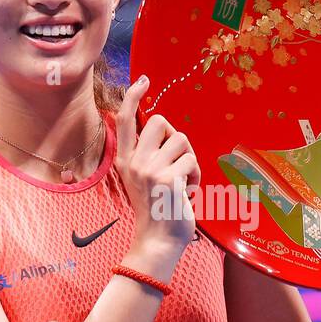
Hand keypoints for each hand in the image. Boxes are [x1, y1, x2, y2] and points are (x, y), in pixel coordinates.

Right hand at [115, 75, 200, 253]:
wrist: (158, 241)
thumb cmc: (157, 209)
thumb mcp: (142, 178)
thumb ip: (147, 154)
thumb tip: (162, 125)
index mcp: (125, 160)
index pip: (124, 120)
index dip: (133, 96)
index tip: (143, 80)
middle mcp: (134, 162)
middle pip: (159, 121)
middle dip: (175, 136)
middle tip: (176, 159)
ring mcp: (149, 170)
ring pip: (181, 141)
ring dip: (189, 160)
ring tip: (183, 181)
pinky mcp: (168, 179)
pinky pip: (192, 161)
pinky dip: (196, 175)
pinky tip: (188, 192)